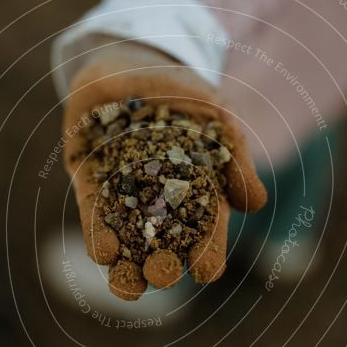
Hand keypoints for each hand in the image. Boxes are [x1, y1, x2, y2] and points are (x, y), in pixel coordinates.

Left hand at [61, 42, 266, 299]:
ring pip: (127, 246)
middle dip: (165, 267)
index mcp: (198, 195)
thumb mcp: (213, 113)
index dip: (209, 254)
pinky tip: (103, 252)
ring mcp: (123, 200)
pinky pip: (94, 220)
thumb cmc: (178, 89)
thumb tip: (255, 204)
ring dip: (126, 270)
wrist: (125, 60)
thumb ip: (234, 154)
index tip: (207, 269)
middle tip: (163, 273)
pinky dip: (99, 237)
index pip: (207, 235)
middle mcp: (161, 206)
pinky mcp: (91, 190)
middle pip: (165, 250)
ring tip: (127, 286)